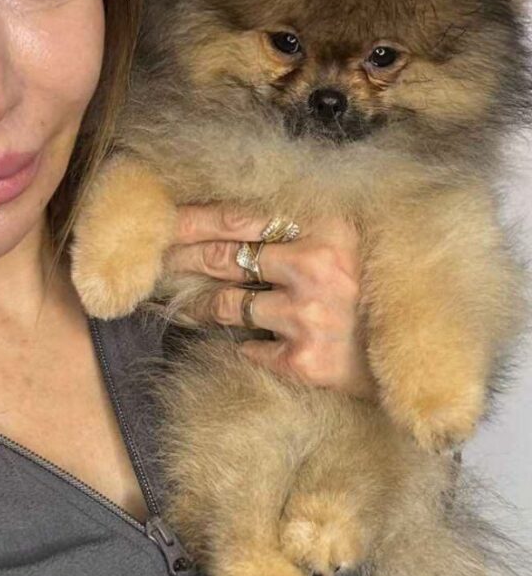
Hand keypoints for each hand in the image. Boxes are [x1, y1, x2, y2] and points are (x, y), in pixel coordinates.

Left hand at [164, 206, 376, 400]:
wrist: (419, 356)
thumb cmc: (380, 292)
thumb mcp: (350, 242)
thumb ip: (302, 226)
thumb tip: (232, 220)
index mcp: (326, 226)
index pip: (237, 216)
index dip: (191, 220)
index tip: (162, 222)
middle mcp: (316, 265)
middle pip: (222, 256)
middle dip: (180, 258)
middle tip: (156, 260)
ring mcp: (308, 314)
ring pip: (227, 304)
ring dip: (198, 304)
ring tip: (182, 303)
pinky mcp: (304, 359)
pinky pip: (250, 348)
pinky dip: (243, 345)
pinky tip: (240, 343)